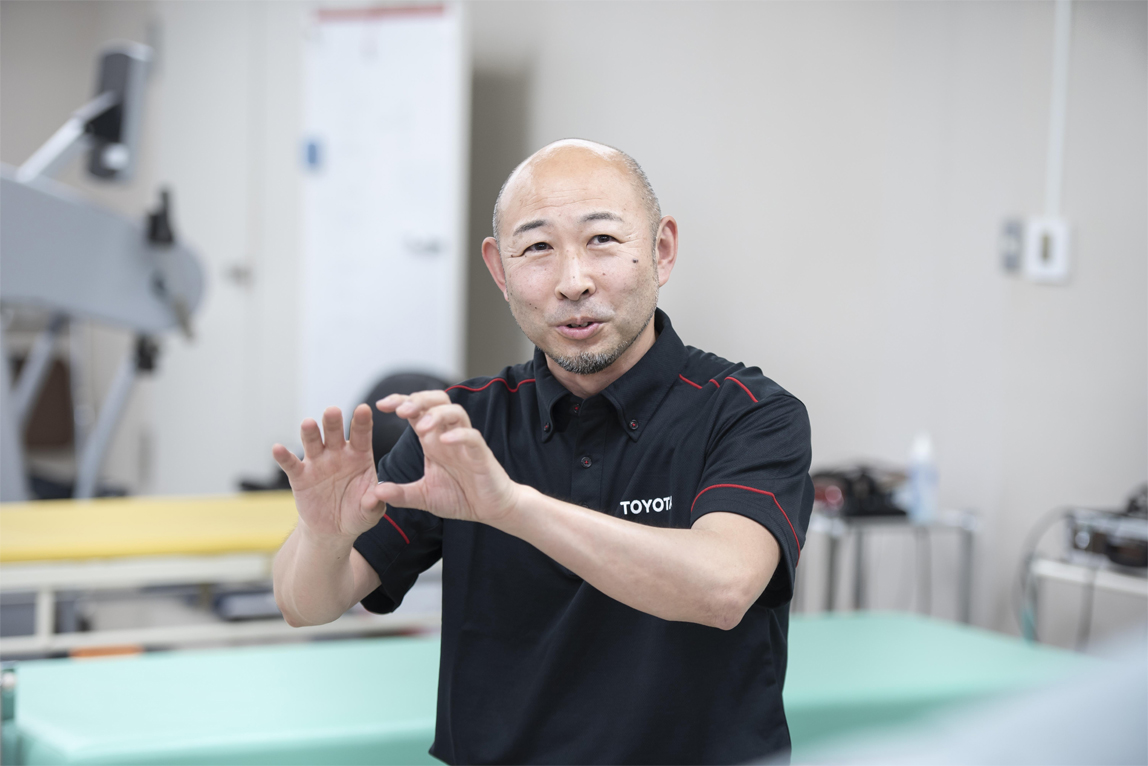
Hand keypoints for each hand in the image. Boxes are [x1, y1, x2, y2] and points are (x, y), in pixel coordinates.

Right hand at [272, 404, 384, 542]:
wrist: (334, 529)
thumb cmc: (357, 513)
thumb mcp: (370, 511)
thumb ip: (374, 503)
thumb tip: (377, 496)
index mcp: (359, 455)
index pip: (361, 435)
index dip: (362, 421)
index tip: (363, 408)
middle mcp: (337, 453)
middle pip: (334, 433)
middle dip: (333, 422)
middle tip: (332, 411)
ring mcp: (317, 462)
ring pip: (313, 442)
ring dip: (310, 433)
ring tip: (308, 423)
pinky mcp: (300, 476)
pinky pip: (291, 464)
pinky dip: (283, 456)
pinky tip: (278, 448)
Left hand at [370, 391, 520, 524]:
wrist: (491, 510)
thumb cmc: (460, 497)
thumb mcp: (423, 496)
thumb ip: (400, 494)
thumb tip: (376, 491)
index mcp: (433, 440)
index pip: (417, 410)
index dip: (400, 401)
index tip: (380, 405)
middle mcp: (448, 436)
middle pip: (437, 400)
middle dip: (418, 400)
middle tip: (400, 411)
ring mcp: (466, 443)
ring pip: (456, 412)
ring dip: (437, 414)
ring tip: (422, 426)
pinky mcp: (481, 455)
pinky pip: (472, 437)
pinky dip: (459, 435)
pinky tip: (445, 440)